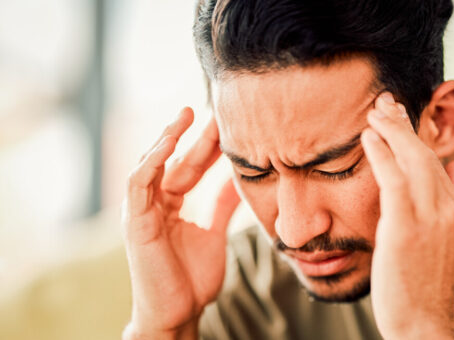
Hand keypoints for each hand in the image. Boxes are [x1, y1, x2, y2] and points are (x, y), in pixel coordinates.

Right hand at [122, 107, 239, 338]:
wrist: (179, 313)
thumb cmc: (192, 279)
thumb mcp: (214, 232)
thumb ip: (221, 205)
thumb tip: (241, 180)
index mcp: (171, 205)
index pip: (190, 167)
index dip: (207, 146)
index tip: (228, 124)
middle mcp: (154, 204)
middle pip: (174, 161)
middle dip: (192, 135)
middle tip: (213, 110)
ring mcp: (141, 211)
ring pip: (151, 164)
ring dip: (167, 137)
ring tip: (186, 115)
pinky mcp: (134, 222)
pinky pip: (137, 183)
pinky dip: (151, 160)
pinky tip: (168, 142)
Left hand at [362, 94, 453, 338]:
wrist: (424, 319)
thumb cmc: (427, 281)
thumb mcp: (447, 238)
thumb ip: (452, 200)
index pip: (437, 161)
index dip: (418, 136)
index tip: (402, 116)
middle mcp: (448, 208)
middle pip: (426, 153)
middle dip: (405, 124)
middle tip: (386, 100)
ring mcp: (430, 217)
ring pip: (413, 159)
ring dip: (392, 130)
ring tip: (375, 109)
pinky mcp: (406, 227)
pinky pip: (393, 180)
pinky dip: (382, 154)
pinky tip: (368, 137)